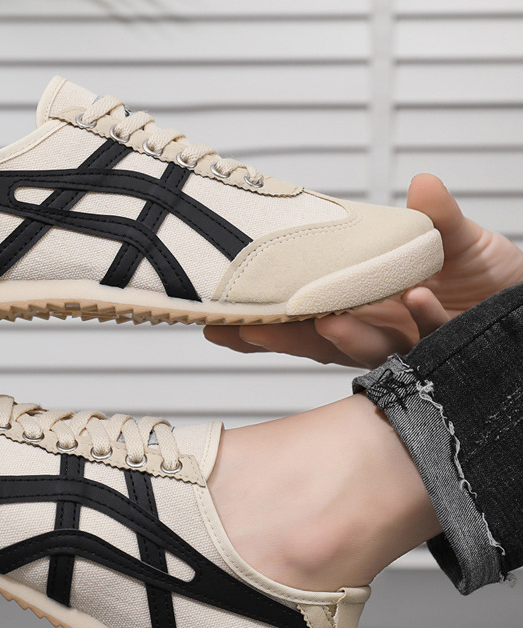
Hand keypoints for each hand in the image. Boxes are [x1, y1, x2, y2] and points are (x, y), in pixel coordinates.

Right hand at [204, 174, 522, 367]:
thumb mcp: (462, 241)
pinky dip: (424, 320)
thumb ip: (438, 221)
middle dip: (285, 339)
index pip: (308, 317)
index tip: (224, 320)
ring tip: (333, 322)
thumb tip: (421, 184)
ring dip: (350, 337)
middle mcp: (383, 334)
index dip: (269, 322)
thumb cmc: (492, 277)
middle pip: (322, 343)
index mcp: (368, 309)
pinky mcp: (447, 354)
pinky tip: (418, 299)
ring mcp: (413, 347)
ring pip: (371, 350)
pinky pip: (431, 340)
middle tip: (250, 330)